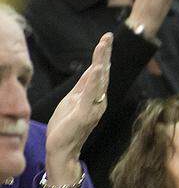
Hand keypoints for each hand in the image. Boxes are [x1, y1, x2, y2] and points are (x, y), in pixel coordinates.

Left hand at [43, 32, 111, 186]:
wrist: (62, 151)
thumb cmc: (65, 128)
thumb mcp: (71, 100)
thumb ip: (82, 86)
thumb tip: (91, 69)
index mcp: (94, 97)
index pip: (98, 72)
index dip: (102, 55)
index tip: (105, 38)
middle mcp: (98, 101)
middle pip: (102, 72)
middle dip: (105, 54)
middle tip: (108, 36)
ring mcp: (93, 107)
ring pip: (99, 80)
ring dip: (101, 62)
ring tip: (103, 46)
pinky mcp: (85, 114)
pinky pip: (90, 94)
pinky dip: (94, 81)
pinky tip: (96, 69)